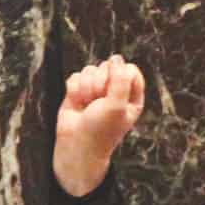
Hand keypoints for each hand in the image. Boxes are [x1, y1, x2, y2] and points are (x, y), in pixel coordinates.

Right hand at [53, 55, 145, 198]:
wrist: (77, 146)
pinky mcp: (78, 91)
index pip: (129, 69)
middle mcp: (114, 91)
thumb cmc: (101, 131)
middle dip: (99, 83)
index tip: (112, 90)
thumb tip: (116, 59)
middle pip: (108, 67)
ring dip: (86, 88)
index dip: (119, 75)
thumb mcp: (117, 106)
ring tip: (87, 104)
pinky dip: (74, 90)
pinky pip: (75, 77)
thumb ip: (120, 80)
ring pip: (90, 70)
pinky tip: (77, 103)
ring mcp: (95, 90)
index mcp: (130, 95)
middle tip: (98, 101)